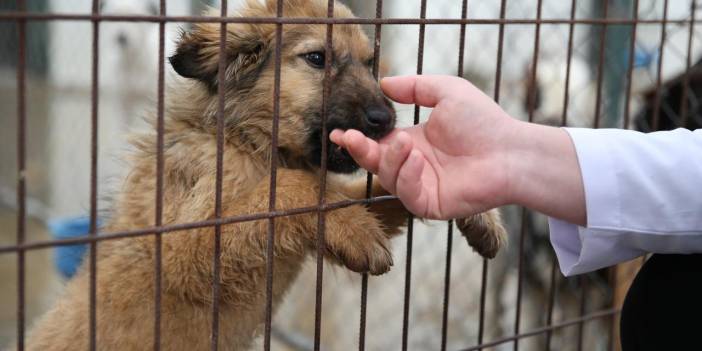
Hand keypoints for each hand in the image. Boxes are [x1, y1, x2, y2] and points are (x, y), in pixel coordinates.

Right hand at [330, 75, 585, 224]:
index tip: (339, 131)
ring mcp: (421, 186)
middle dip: (359, 151)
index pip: (377, 143)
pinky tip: (418, 160)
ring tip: (405, 143)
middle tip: (348, 137)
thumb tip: (384, 82)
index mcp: (413, 143)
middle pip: (375, 163)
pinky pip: (406, 195)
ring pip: (388, 177)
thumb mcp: (446, 91)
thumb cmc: (485, 122)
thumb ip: (414, 87)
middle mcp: (413, 166)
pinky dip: (406, 177)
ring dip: (391, 160)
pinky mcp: (430, 204)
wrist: (511, 151)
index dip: (357, 139)